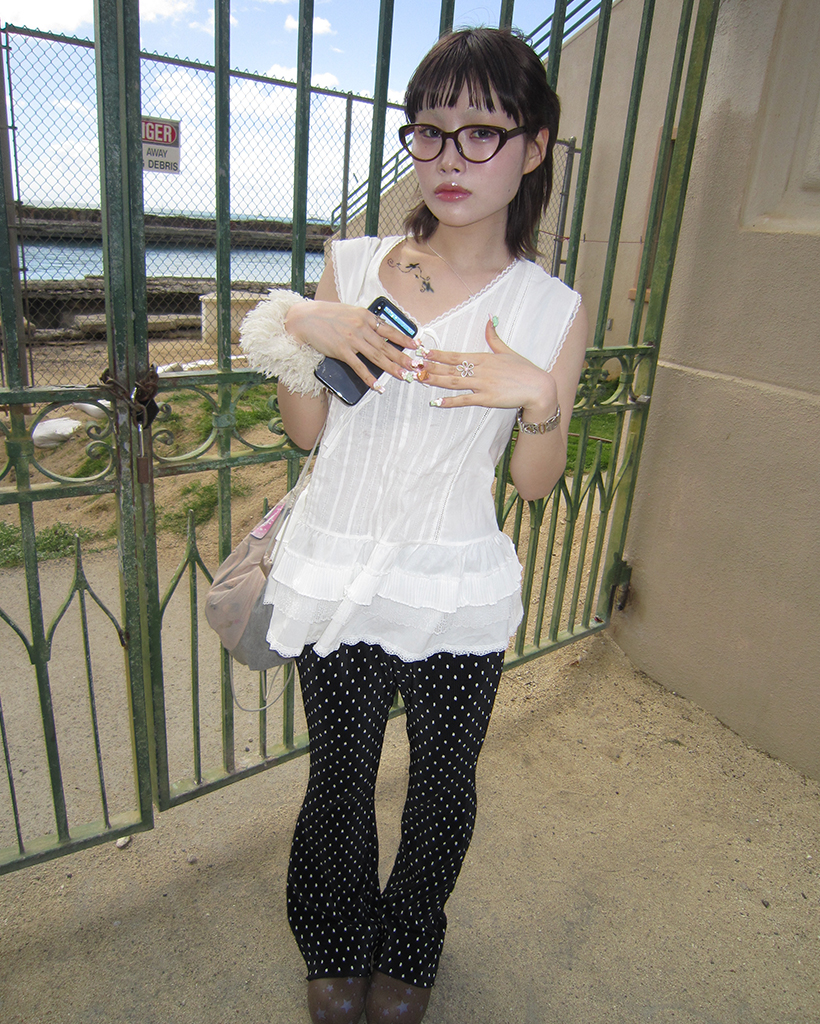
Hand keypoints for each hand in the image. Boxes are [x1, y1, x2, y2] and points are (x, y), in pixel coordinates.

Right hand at [286, 300, 413, 387]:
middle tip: (415, 366)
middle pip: (386, 346)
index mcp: (365, 316)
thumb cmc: (326, 315)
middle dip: (403, 357)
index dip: (404, 339)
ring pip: (377, 356)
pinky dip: (369, 377)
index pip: (389, 329)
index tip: (416, 345)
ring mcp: (352, 340)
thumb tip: (379, 331)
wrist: (304, 319)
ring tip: (403, 375)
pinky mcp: (342, 351)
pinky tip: (377, 385)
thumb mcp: (350, 312)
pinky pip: (359, 367)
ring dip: (391, 368)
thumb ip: (364, 321)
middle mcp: (361, 327)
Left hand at [423, 317, 558, 416]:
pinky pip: (465, 400)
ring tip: (420, 379)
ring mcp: (483, 385)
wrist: (538, 387)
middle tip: (413, 366)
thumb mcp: (507, 351)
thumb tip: (489, 320)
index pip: (455, 355)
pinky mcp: (487, 399)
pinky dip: (451, 401)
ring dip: (436, 381)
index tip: (423, 352)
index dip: (437, 354)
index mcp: (483, 358)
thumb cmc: (524, 370)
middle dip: (430, 367)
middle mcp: (480, 370)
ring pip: (454, 382)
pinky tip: (437, 402)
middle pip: (450, 368)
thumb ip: (494, 337)